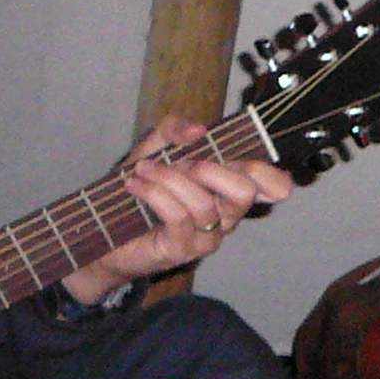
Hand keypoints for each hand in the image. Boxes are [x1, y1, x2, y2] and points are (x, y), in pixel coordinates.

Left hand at [64, 120, 293, 300]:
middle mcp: (227, 215)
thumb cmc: (138, 190)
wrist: (103, 229)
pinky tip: (134, 184)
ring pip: (205, 203)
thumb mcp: (154, 149)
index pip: (275, 187)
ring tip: (143, 170)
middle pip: (246, 192)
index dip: (267, 171)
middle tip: (180, 163)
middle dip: (210, 170)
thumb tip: (199, 129)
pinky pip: (178, 216)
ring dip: (169, 179)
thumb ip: (174, 131)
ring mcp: (208, 236)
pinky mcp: (184, 249)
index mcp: (230, 190)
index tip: (233, 157)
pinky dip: (154, 193)